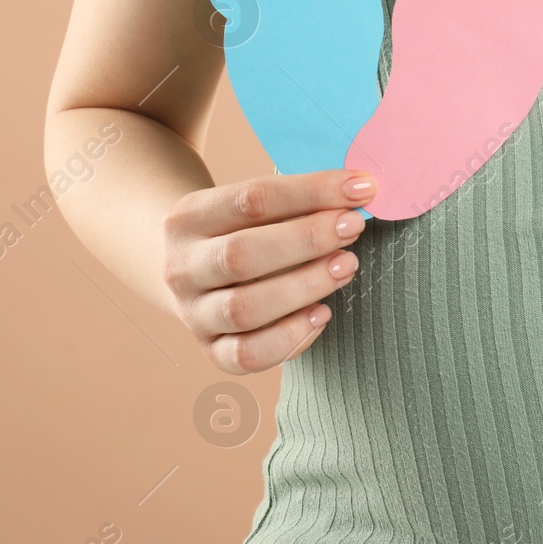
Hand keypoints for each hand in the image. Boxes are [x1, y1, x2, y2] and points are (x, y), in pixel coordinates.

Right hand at [160, 169, 376, 373]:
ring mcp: (193, 314)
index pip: (250, 199)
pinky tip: (322, 314)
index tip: (360, 187)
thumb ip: (298, 200)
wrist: (194, 269)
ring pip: (244, 308)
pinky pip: (246, 356)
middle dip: (308, 240)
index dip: (311, 192)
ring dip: (305, 286)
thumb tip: (359, 192)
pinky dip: (289, 338)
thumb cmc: (241, 230)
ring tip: (346, 266)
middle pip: (241, 255)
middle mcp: (182, 267)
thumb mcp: (252, 205)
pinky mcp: (212, 350)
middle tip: (352, 228)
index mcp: (188, 217)